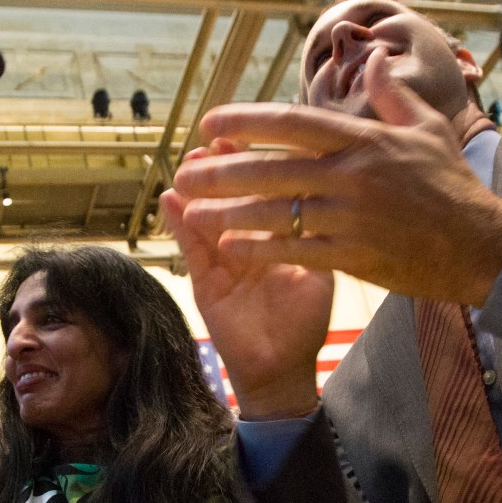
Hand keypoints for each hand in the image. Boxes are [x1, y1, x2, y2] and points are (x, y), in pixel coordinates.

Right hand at [161, 142, 330, 419]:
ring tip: (191, 160)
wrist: (284, 367)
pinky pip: (190, 248)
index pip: (264, 191)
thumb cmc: (305, 323)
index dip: (257, 163)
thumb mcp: (320, 271)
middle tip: (215, 139)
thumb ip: (318, 236)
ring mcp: (222, 260)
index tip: (256, 135)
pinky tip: (171, 199)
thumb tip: (330, 193)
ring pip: (206, 215)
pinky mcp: (204, 281)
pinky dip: (180, 223)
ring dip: (197, 188)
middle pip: (230, 196)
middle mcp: (245, 242)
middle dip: (222, 166)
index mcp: (274, 237)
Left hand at [173, 48, 501, 306]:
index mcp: (363, 141)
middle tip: (183, 172)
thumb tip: (372, 59)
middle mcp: (352, 175)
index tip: (211, 123)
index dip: (246, 122)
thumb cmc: (450, 187)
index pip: (292, 123)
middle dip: (221, 171)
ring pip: (275, 212)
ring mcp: (350, 217)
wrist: (478, 244)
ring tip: (193, 212)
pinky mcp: (352, 255)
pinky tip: (228, 246)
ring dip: (228, 212)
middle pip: (271, 169)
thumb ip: (391, 96)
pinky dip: (259, 248)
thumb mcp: (426, 129)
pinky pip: (294, 250)